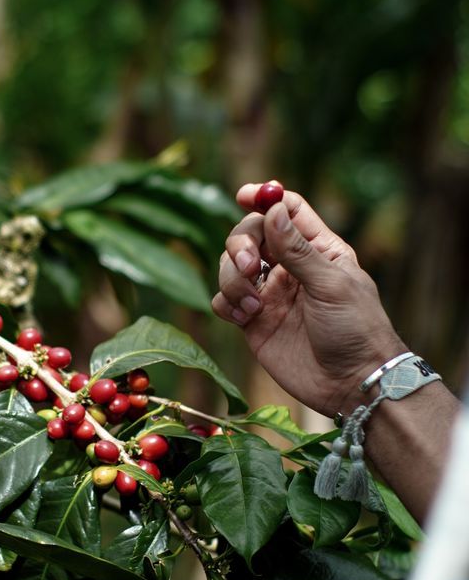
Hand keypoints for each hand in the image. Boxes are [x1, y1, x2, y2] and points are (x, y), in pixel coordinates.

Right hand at [212, 184, 404, 416]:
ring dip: (231, 278)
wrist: (351, 384)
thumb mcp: (332, 285)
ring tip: (252, 304)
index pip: (287, 211)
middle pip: (249, 234)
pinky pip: (223, 300)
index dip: (265, 199)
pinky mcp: (252, 322)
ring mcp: (269, 294)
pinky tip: (244, 317)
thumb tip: (273, 210)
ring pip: (230, 266)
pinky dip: (225, 303)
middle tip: (249, 265)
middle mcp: (289, 267)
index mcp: (317, 249)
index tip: (244, 196)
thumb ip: (298, 251)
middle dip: (241, 244)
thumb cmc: (356, 329)